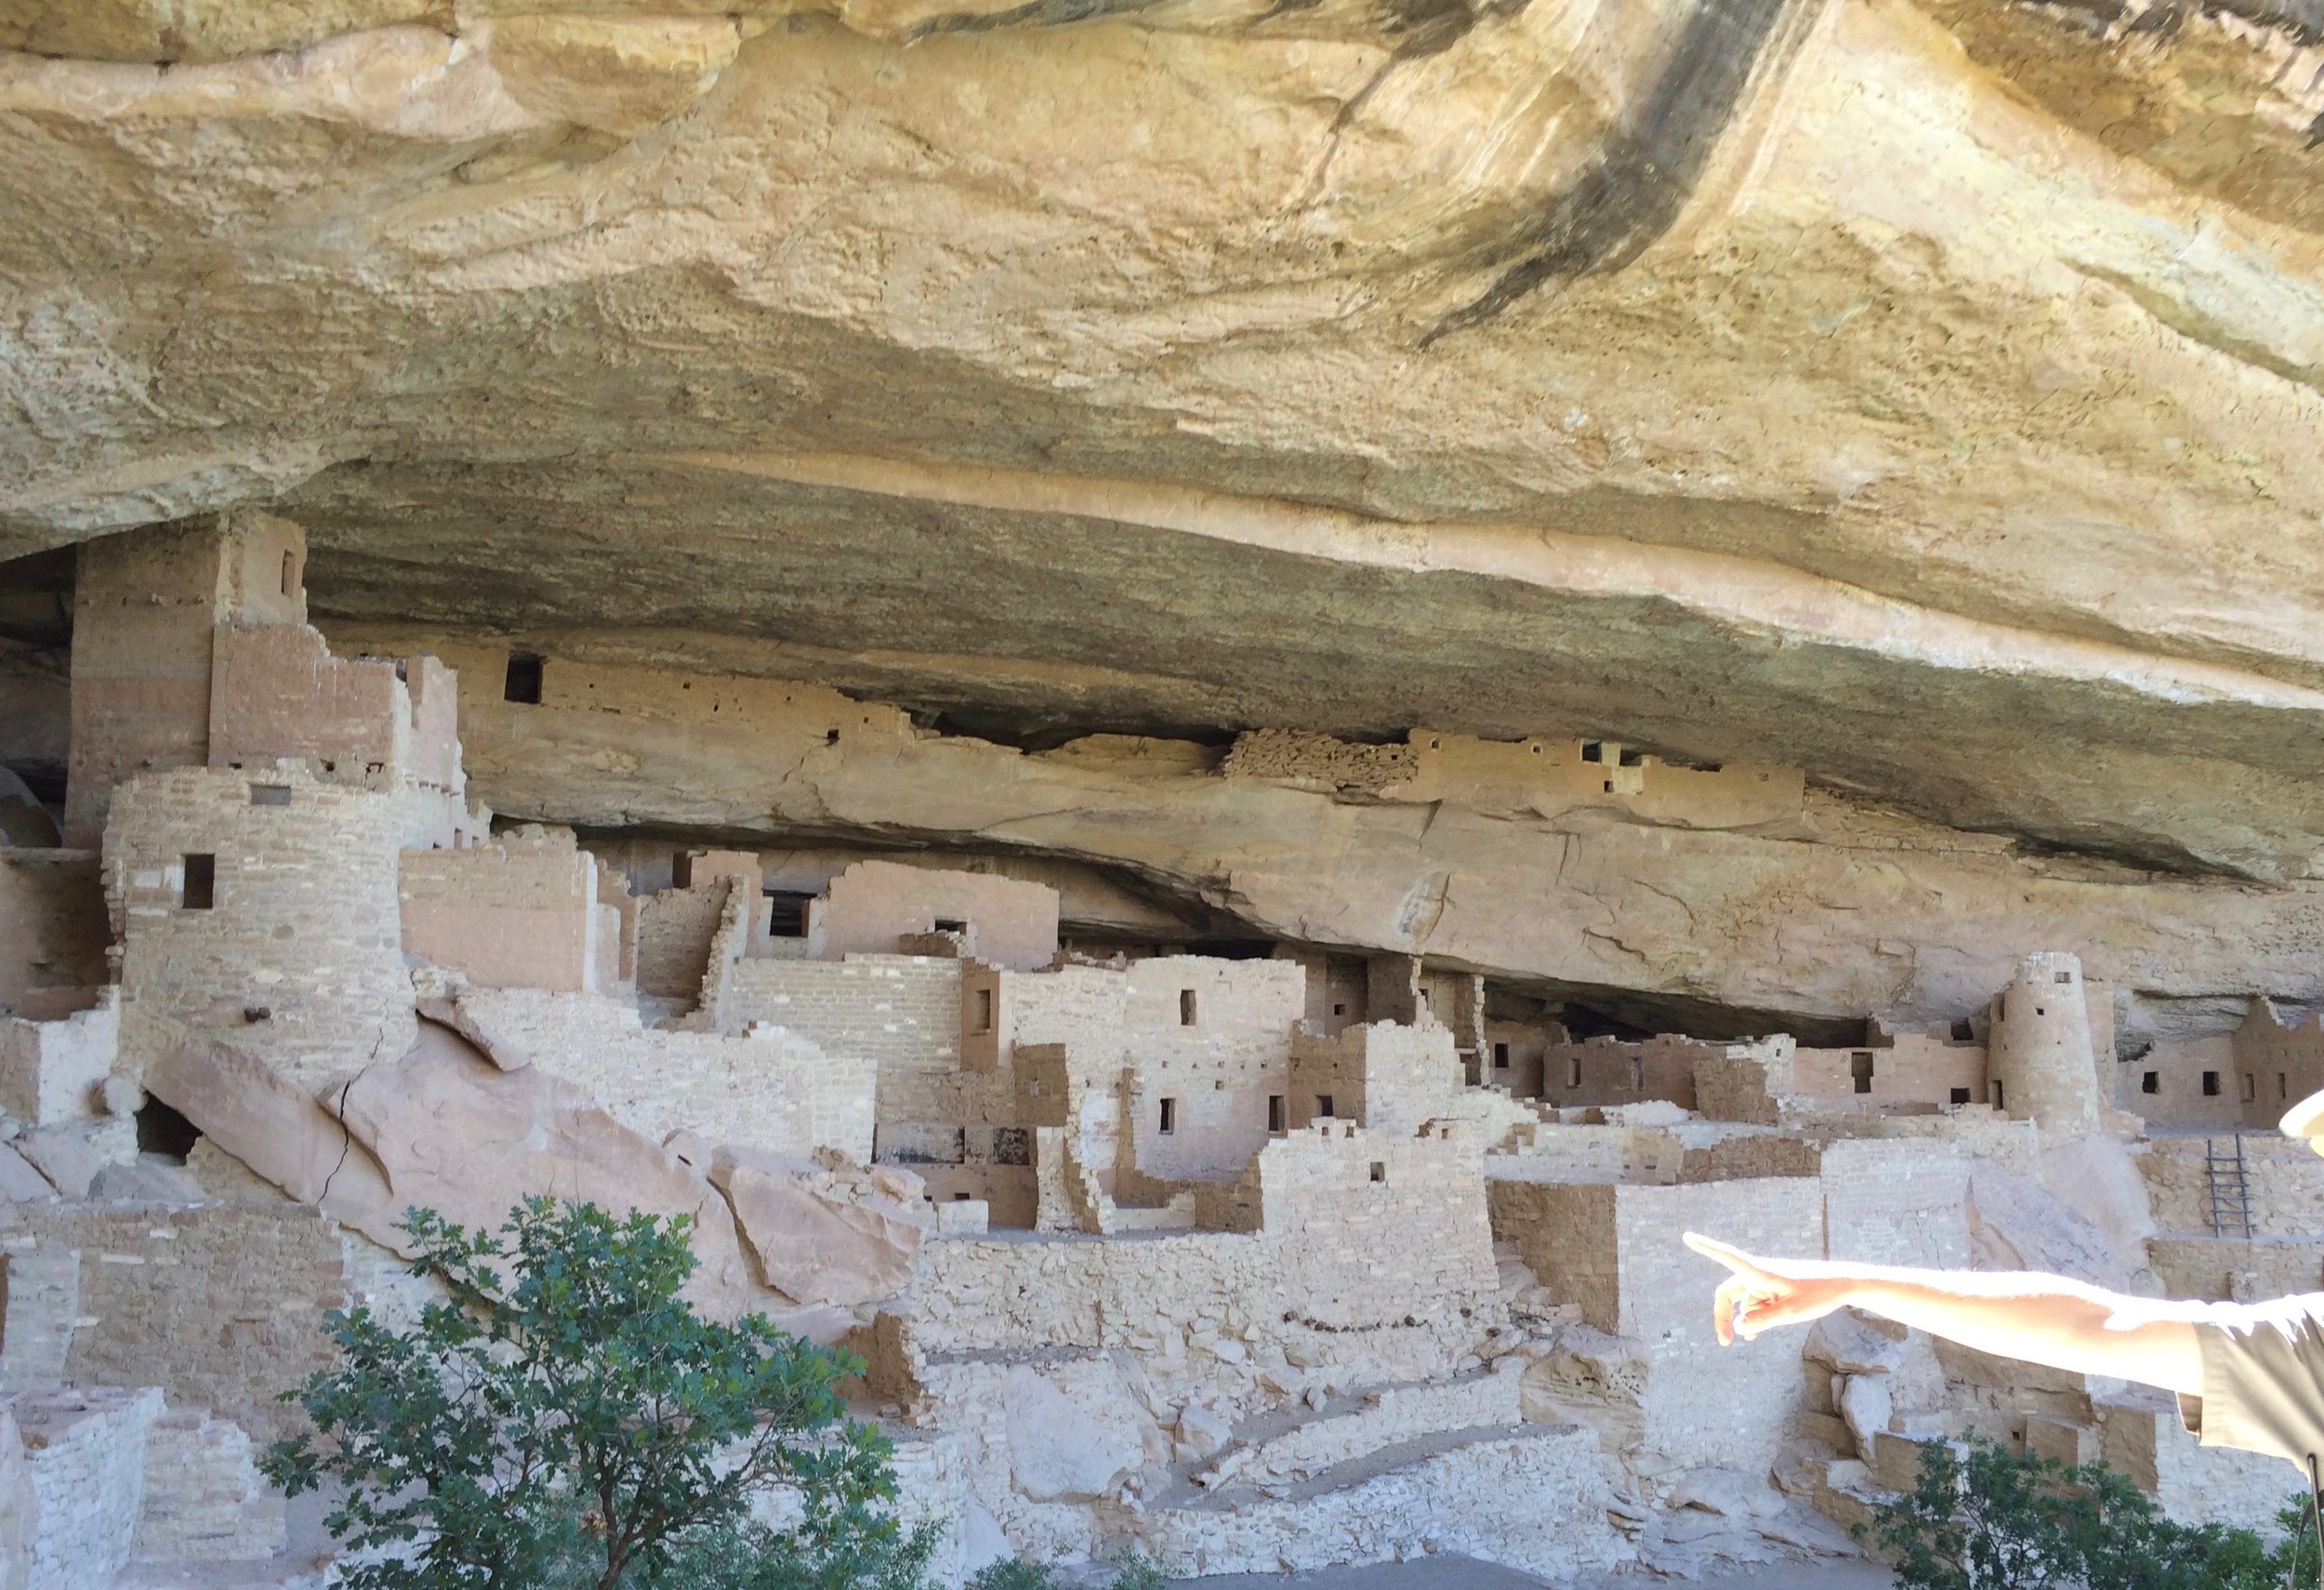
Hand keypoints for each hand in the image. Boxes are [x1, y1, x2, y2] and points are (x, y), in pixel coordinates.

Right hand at [1683, 1232, 1851, 1344]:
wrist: (1841, 1286)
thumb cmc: (1818, 1294)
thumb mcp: (1791, 1312)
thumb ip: (1764, 1320)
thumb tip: (1739, 1327)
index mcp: (1760, 1272)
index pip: (1727, 1257)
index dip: (1706, 1247)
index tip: (1686, 1236)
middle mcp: (1758, 1274)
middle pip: (1728, 1292)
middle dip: (1723, 1316)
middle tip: (1724, 1342)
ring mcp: (1765, 1282)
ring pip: (1745, 1303)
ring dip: (1747, 1319)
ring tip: (1754, 1339)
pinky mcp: (1773, 1289)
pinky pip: (1756, 1305)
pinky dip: (1754, 1317)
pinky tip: (1753, 1335)